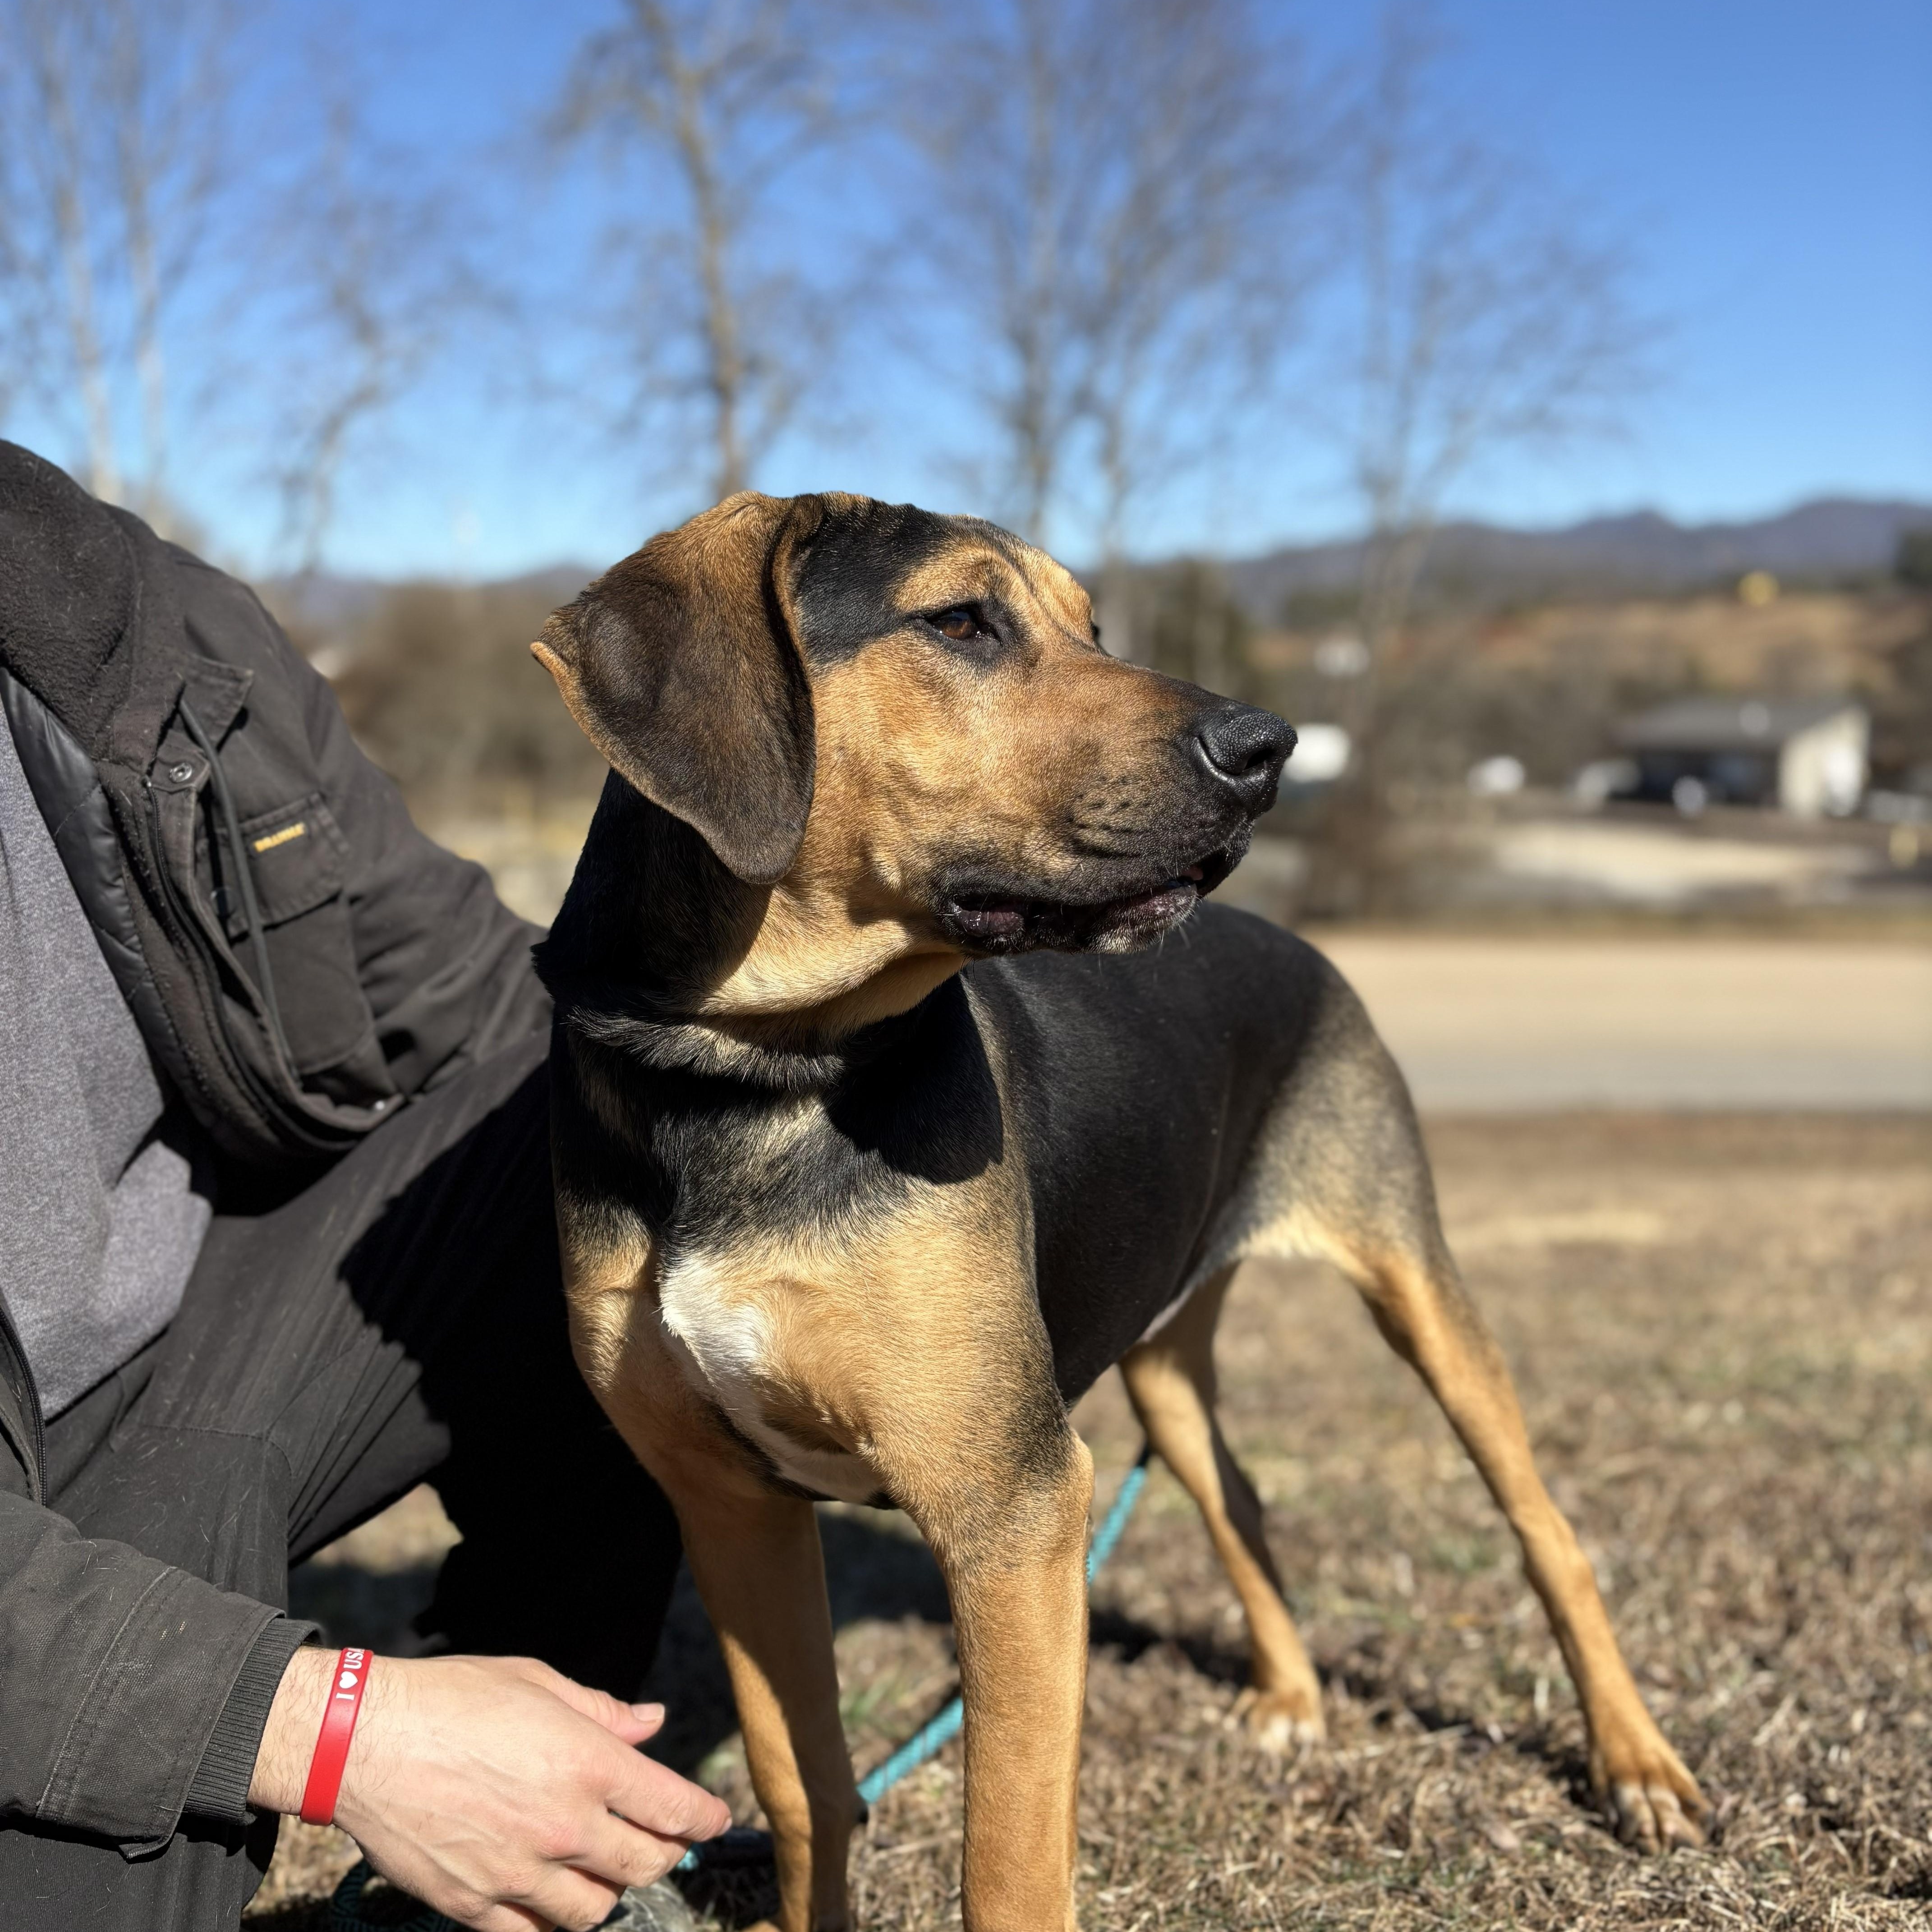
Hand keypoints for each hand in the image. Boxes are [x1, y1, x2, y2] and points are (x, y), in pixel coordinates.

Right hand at [251, 1648, 730, 1931]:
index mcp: (587, 1765)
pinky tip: (549, 1898)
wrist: (364, 1741)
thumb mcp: (537, 1682)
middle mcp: (563, 1826)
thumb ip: (602, 1712)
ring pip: (594, 1911)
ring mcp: (518, 1873)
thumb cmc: (452, 1698)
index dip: (704, 1819)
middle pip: (644, 1865)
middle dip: (663, 1855)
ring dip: (608, 1891)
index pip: (672, 1808)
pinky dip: (551, 1922)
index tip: (714, 1822)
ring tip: (599, 1868)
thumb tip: (652, 1722)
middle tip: (659, 1842)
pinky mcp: (473, 1905)